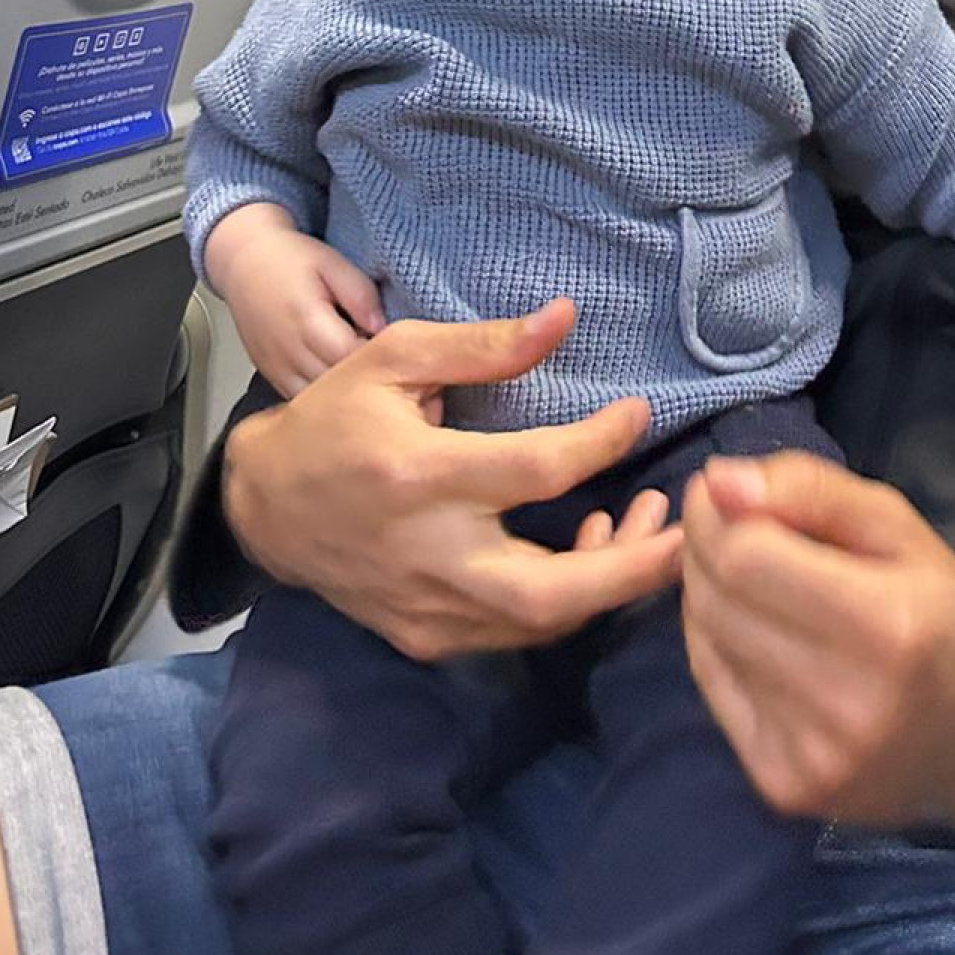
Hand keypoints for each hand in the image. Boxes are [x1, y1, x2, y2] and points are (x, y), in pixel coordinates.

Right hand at [207, 212, 384, 396]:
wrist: (243, 264)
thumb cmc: (290, 259)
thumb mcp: (332, 263)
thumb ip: (360, 294)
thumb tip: (382, 328)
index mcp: (308, 322)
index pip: (354, 357)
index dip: (378, 356)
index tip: (391, 344)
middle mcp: (289, 352)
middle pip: (338, 385)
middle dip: (365, 376)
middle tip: (379, 357)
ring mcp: (277, 369)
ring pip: (319, 401)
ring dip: (344, 390)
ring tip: (357, 366)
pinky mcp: (271, 377)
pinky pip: (301, 399)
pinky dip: (323, 396)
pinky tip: (336, 378)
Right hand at [222, 298, 682, 655]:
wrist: (262, 507)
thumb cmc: (333, 419)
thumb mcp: (396, 358)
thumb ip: (484, 346)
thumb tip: (564, 317)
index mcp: (419, 474)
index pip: (537, 470)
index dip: (602, 443)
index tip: (637, 414)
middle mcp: (427, 553)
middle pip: (553, 591)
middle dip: (634, 569)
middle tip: (691, 531)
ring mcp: (426, 608)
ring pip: (542, 623)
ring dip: (608, 583)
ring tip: (648, 527)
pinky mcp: (426, 637)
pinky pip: (514, 632)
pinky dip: (563, 601)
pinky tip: (588, 550)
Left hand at [680, 452, 954, 826]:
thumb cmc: (942, 609)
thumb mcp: (898, 525)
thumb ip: (810, 489)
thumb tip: (719, 481)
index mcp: (889, 626)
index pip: (747, 558)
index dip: (716, 514)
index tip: (719, 489)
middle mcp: (849, 703)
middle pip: (718, 600)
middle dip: (705, 546)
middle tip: (727, 525)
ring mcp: (813, 756)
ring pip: (706, 640)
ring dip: (706, 592)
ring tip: (744, 572)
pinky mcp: (784, 785)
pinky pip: (713, 687)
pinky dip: (717, 642)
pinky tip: (750, 625)